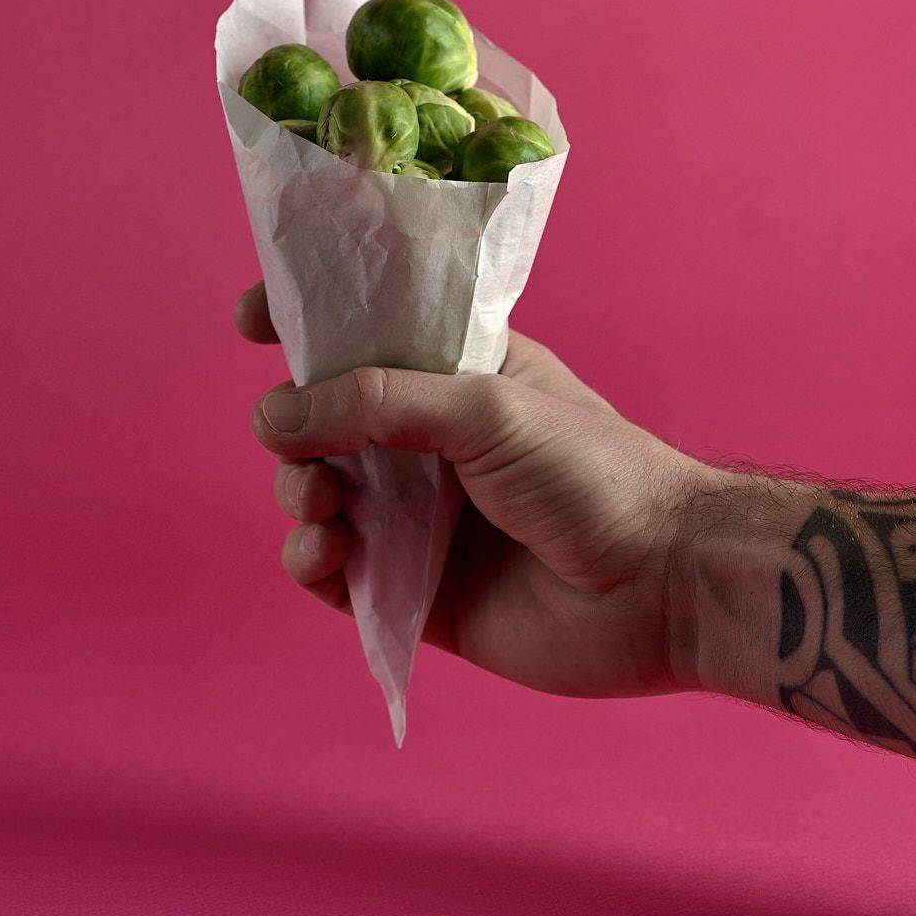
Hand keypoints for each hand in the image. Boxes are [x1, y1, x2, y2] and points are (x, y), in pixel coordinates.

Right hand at [236, 283, 704, 697]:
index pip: (365, 337)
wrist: (665, 586)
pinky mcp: (419, 594)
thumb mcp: (484, 407)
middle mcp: (432, 444)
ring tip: (319, 507)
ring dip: (298, 496)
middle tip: (298, 448)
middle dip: (292, 429)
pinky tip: (325, 558)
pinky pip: (339, 576)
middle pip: (323, 423)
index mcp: (456, 376)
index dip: (307, 325)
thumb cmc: (594, 473)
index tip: (251, 321)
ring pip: (320, 498)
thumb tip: (269, 414)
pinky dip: (314, 564)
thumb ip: (375, 403)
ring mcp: (423, 520)